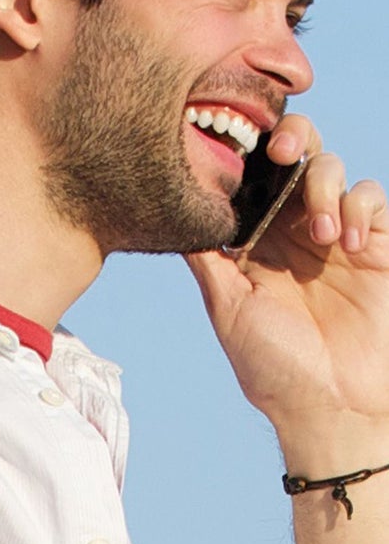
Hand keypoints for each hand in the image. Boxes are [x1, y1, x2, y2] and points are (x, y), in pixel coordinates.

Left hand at [185, 113, 388, 469]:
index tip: (238, 145)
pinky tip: (345, 244)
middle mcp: (291, 234)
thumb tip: (176, 220)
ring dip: (323, 185)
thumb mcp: (230, 309)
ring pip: (331, 170)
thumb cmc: (273, 367)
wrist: (330, 403)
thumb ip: (209, 261)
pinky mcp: (375, 245)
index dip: (247, 157)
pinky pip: (370, 197)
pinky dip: (357, 207)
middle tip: (281, 149)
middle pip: (294, 160)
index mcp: (253, 246)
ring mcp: (334, 236)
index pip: (251, 184)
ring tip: (319, 234)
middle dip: (290, 139)